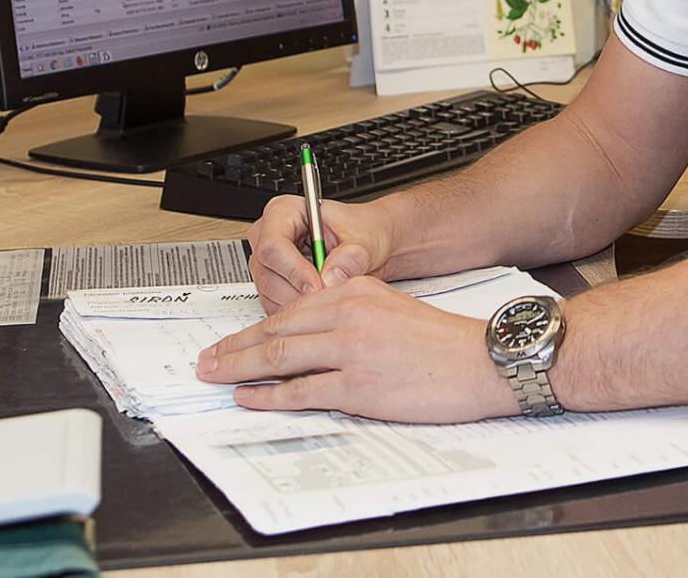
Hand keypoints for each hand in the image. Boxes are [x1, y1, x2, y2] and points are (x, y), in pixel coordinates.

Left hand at [194, 277, 519, 422]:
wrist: (480, 360)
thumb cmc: (442, 342)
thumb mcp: (392, 309)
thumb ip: (351, 314)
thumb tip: (311, 338)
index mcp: (355, 291)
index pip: (290, 309)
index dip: (253, 327)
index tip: (231, 339)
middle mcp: (348, 314)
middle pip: (276, 331)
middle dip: (234, 347)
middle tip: (206, 359)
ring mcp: (350, 350)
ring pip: (279, 358)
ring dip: (239, 369)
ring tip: (215, 377)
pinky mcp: (358, 385)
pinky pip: (300, 391)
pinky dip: (267, 396)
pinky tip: (247, 397)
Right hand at [245, 195, 392, 312]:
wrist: (373, 242)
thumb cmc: (365, 230)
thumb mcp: (365, 239)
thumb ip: (350, 257)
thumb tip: (330, 277)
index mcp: (284, 212)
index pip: (273, 245)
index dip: (293, 270)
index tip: (318, 286)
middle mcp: (270, 237)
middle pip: (267, 274)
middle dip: (298, 292)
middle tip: (328, 298)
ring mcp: (269, 263)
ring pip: (269, 294)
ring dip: (299, 305)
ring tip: (329, 297)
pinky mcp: (273, 285)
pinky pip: (275, 306)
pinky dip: (298, 313)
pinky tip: (322, 304)